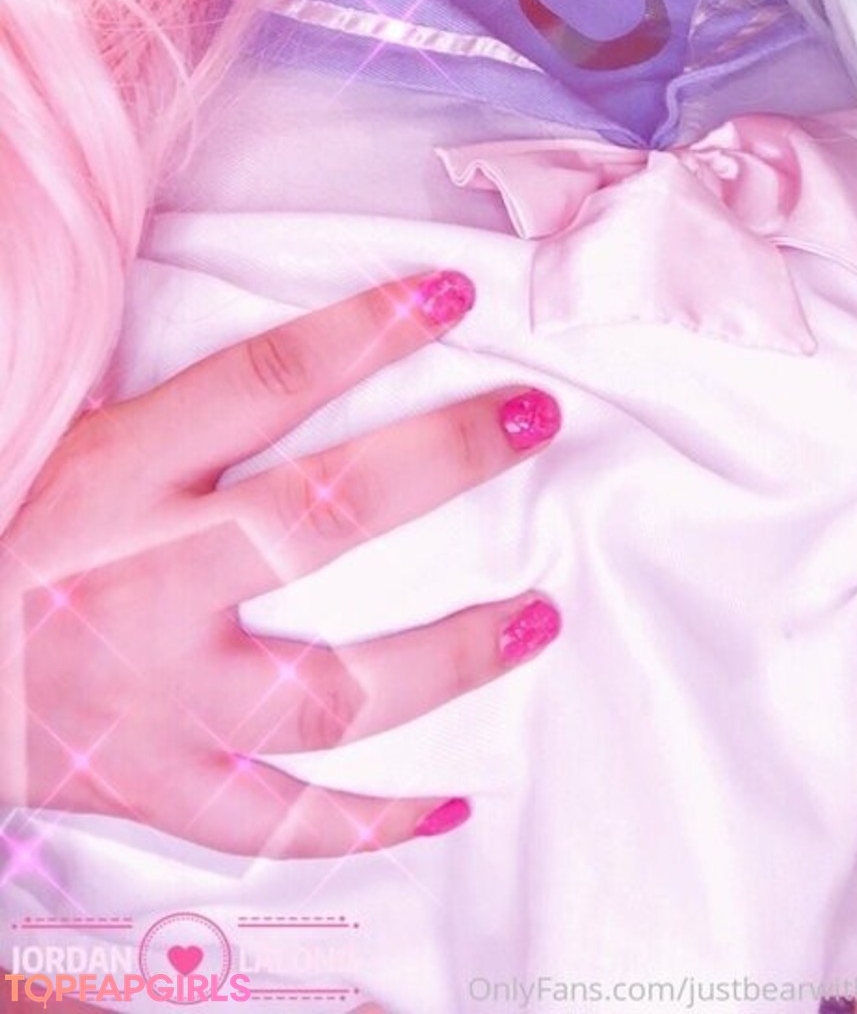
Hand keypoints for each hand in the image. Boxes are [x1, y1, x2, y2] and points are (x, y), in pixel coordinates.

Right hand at [0, 269, 562, 856]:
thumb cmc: (8, 536)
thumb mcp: (73, 445)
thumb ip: (176, 411)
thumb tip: (309, 349)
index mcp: (122, 479)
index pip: (263, 384)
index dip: (365, 331)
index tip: (450, 297)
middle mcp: (153, 583)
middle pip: (326, 515)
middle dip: (443, 460)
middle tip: (533, 419)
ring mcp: (164, 697)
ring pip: (333, 688)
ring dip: (450, 656)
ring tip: (539, 617)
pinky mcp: (162, 785)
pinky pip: (281, 820)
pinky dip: (371, 823)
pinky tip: (451, 802)